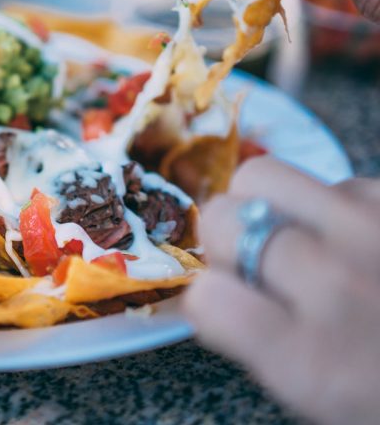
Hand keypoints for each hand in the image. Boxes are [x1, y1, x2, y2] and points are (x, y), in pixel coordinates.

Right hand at [183, 156, 379, 424]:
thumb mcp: (321, 390)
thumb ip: (259, 339)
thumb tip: (214, 288)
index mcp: (310, 359)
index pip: (206, 295)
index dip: (209, 297)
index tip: (230, 303)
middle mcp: (339, 285)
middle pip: (223, 217)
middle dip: (227, 237)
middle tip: (258, 260)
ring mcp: (378, 231)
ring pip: (268, 177)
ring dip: (276, 208)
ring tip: (312, 242)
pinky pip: (342, 179)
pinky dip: (339, 205)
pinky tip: (367, 240)